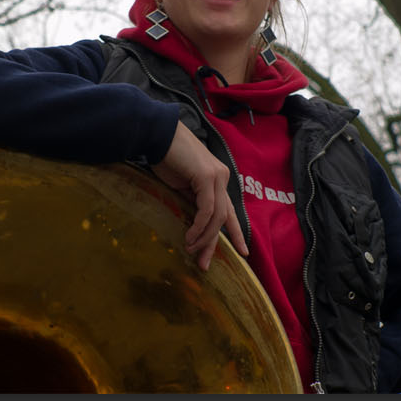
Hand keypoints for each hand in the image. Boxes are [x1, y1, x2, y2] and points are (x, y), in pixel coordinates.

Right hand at [151, 121, 247, 270]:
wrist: (158, 136)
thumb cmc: (166, 158)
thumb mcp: (182, 185)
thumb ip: (192, 201)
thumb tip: (194, 226)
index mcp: (218, 180)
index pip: (229, 211)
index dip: (235, 233)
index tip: (243, 252)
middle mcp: (222, 178)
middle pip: (223, 218)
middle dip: (213, 243)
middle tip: (204, 264)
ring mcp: (217, 177)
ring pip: (216, 216)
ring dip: (203, 237)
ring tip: (191, 250)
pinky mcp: (208, 177)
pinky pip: (207, 210)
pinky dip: (199, 226)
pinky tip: (190, 237)